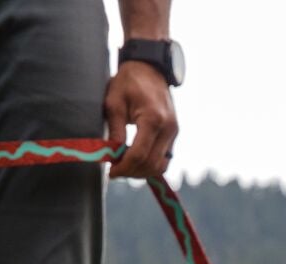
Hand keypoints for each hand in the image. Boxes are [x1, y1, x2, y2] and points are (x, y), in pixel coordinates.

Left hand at [104, 62, 178, 178]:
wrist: (149, 68)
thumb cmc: (128, 82)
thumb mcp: (114, 104)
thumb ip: (114, 132)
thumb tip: (112, 157)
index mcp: (153, 119)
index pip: (139, 155)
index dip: (123, 168)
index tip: (111, 172)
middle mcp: (168, 128)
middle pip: (151, 164)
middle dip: (132, 172)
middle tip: (115, 170)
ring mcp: (174, 132)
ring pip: (161, 166)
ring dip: (142, 172)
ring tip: (125, 167)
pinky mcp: (174, 134)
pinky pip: (165, 159)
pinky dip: (151, 165)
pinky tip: (136, 162)